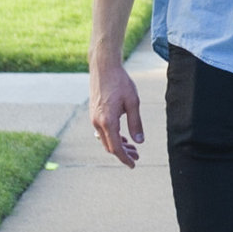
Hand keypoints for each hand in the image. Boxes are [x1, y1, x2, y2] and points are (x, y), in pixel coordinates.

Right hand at [86, 53, 144, 167]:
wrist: (103, 67)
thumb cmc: (120, 82)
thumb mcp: (133, 102)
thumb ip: (135, 123)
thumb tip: (139, 142)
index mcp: (107, 121)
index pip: (116, 148)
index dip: (125, 158)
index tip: (133, 165)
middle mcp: (97, 122)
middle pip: (109, 146)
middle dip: (123, 153)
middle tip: (137, 156)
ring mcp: (93, 117)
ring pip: (105, 139)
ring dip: (117, 145)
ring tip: (132, 147)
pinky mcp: (93, 113)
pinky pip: (101, 131)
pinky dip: (112, 136)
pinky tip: (122, 135)